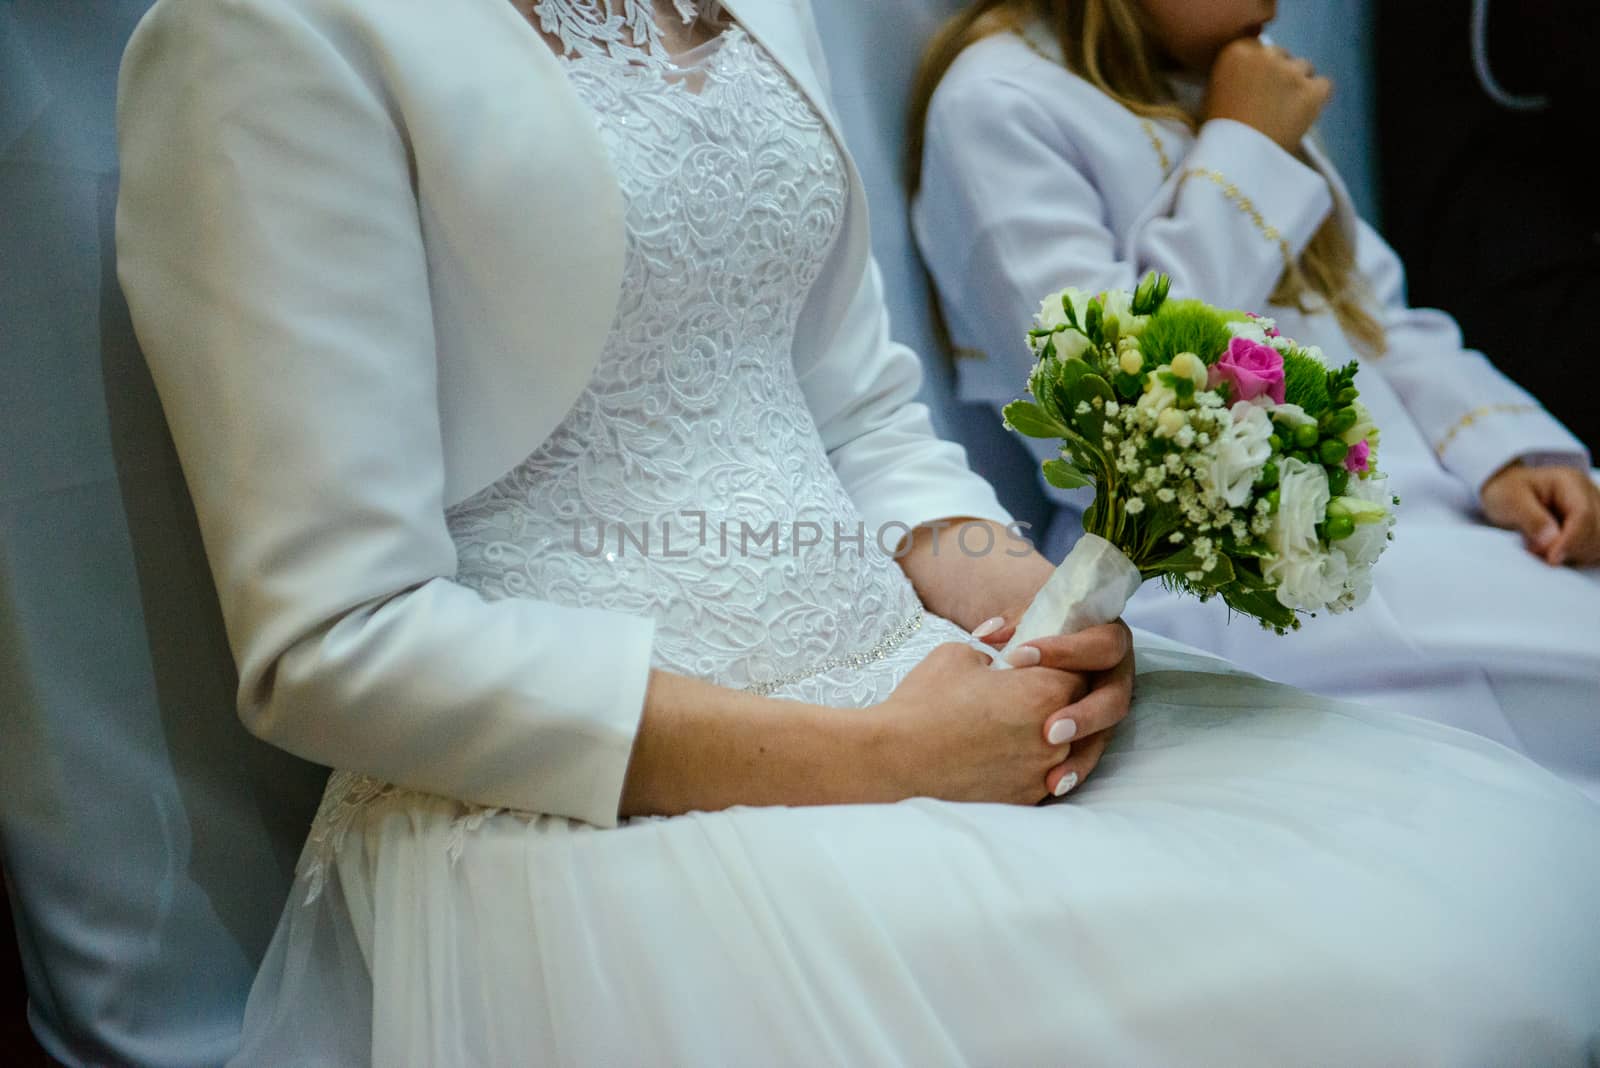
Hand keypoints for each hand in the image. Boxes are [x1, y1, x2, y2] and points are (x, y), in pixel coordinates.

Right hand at [874, 642, 1095, 804]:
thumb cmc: (924, 703)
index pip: (1081, 669)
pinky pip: (1043, 775)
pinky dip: (1030, 763)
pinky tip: (1003, 753)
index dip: (1064, 662)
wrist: (894, 761)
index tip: (1043, 663)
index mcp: (1046, 691)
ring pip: (1067, 748)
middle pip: (1081, 711)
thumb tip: (1001, 664)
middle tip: (1031, 692)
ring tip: (1015, 725)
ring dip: (1049, 733)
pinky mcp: (1024, 799)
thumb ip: (997, 654)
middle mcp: (1055, 736)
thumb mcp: (960, 654)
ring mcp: (1042, 772)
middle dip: (1062, 699)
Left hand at [974, 614, 1135, 795]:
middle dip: (1084, 716)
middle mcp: (1116, 675)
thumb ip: (1013, 622)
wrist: (1046, 641)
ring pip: (1106, 735)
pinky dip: (1072, 770)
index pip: (1099, 645)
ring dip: (1080, 756)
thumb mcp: (1031, 614)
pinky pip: (1091, 753)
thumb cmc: (1040, 625)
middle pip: (1114, 698)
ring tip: (1054, 777)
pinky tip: (1051, 785)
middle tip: (1051, 732)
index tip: (1019, 657)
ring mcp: (1108, 707)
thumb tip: (985, 637)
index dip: (1064, 652)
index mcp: (1108, 638)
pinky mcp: (1097, 732)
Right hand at [1204, 38, 1332, 152]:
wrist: (1235, 157)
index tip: (1253, 84)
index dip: (1257, 65)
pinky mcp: (1312, 91)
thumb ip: (1230, 77)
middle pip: (1281, 55)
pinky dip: (1317, 97)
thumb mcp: (1211, 95)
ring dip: (1298, 83)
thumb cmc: (1215, 131)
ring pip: (1304, 68)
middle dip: (1278, 73)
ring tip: (1289, 109)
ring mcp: (1292, 72)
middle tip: (1271, 99)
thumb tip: (1242, 79)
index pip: (1256, 46)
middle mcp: (1266, 54)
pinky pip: (1324, 85)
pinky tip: (1305, 112)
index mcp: (1237, 51)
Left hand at [1481, 461, 1599, 566]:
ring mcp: (1595, 511)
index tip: (1552, 559)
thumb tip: (1550, 542)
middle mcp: (1590, 495)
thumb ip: (1531, 520)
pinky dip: (1582, 558)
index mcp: (1570, 482)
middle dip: (1573, 549)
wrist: (1508, 492)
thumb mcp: (1509, 501)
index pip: (1584, 514)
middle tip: (1540, 553)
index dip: (1571, 540)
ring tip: (1547, 553)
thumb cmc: (1507, 492)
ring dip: (1578, 556)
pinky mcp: (1593, 527)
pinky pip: (1597, 550)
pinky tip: (1561, 556)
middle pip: (1598, 531)